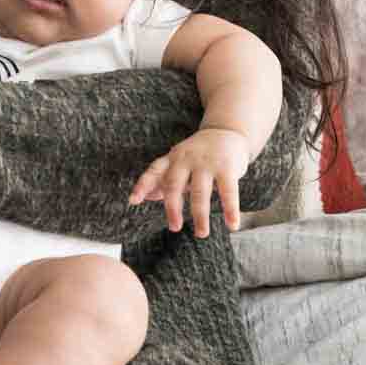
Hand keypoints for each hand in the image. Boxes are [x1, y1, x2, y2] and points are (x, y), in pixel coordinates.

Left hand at [127, 128, 251, 238]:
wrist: (227, 131)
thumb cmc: (199, 153)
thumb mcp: (179, 161)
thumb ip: (163, 178)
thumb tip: (146, 197)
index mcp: (173, 158)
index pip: (154, 171)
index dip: (142, 185)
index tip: (133, 200)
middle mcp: (187, 159)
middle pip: (174, 184)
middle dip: (173, 208)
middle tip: (174, 227)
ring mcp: (207, 162)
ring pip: (200, 192)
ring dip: (200, 215)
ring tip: (201, 233)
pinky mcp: (227, 167)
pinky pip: (228, 191)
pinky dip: (230, 209)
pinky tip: (232, 224)